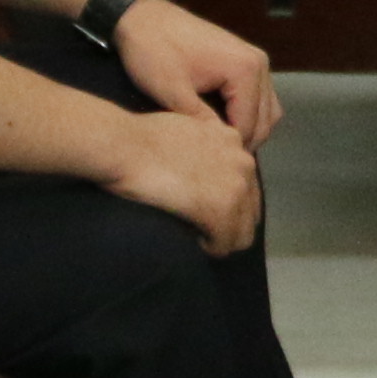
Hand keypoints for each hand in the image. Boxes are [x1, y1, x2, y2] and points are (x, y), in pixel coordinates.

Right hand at [102, 102, 265, 253]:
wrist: (126, 146)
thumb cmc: (140, 137)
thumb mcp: (185, 128)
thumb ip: (202, 145)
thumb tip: (200, 167)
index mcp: (233, 140)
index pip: (245, 183)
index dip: (226, 201)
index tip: (203, 209)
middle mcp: (243, 161)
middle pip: (250, 210)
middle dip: (229, 224)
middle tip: (202, 230)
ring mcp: (235, 187)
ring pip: (243, 232)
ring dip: (222, 239)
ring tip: (199, 239)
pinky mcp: (221, 210)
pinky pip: (225, 244)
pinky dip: (211, 249)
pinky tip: (195, 243)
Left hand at [114, 0, 278, 148]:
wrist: (141, 16)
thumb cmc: (154, 50)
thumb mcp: (174, 94)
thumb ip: (202, 124)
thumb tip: (220, 150)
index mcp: (245, 70)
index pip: (250, 125)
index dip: (231, 149)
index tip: (211, 167)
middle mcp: (258, 63)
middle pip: (266, 120)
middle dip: (244, 141)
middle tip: (215, 159)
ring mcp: (253, 59)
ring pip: (266, 109)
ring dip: (248, 128)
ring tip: (219, 143)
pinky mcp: (243, 58)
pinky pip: (257, 95)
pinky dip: (246, 112)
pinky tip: (221, 122)